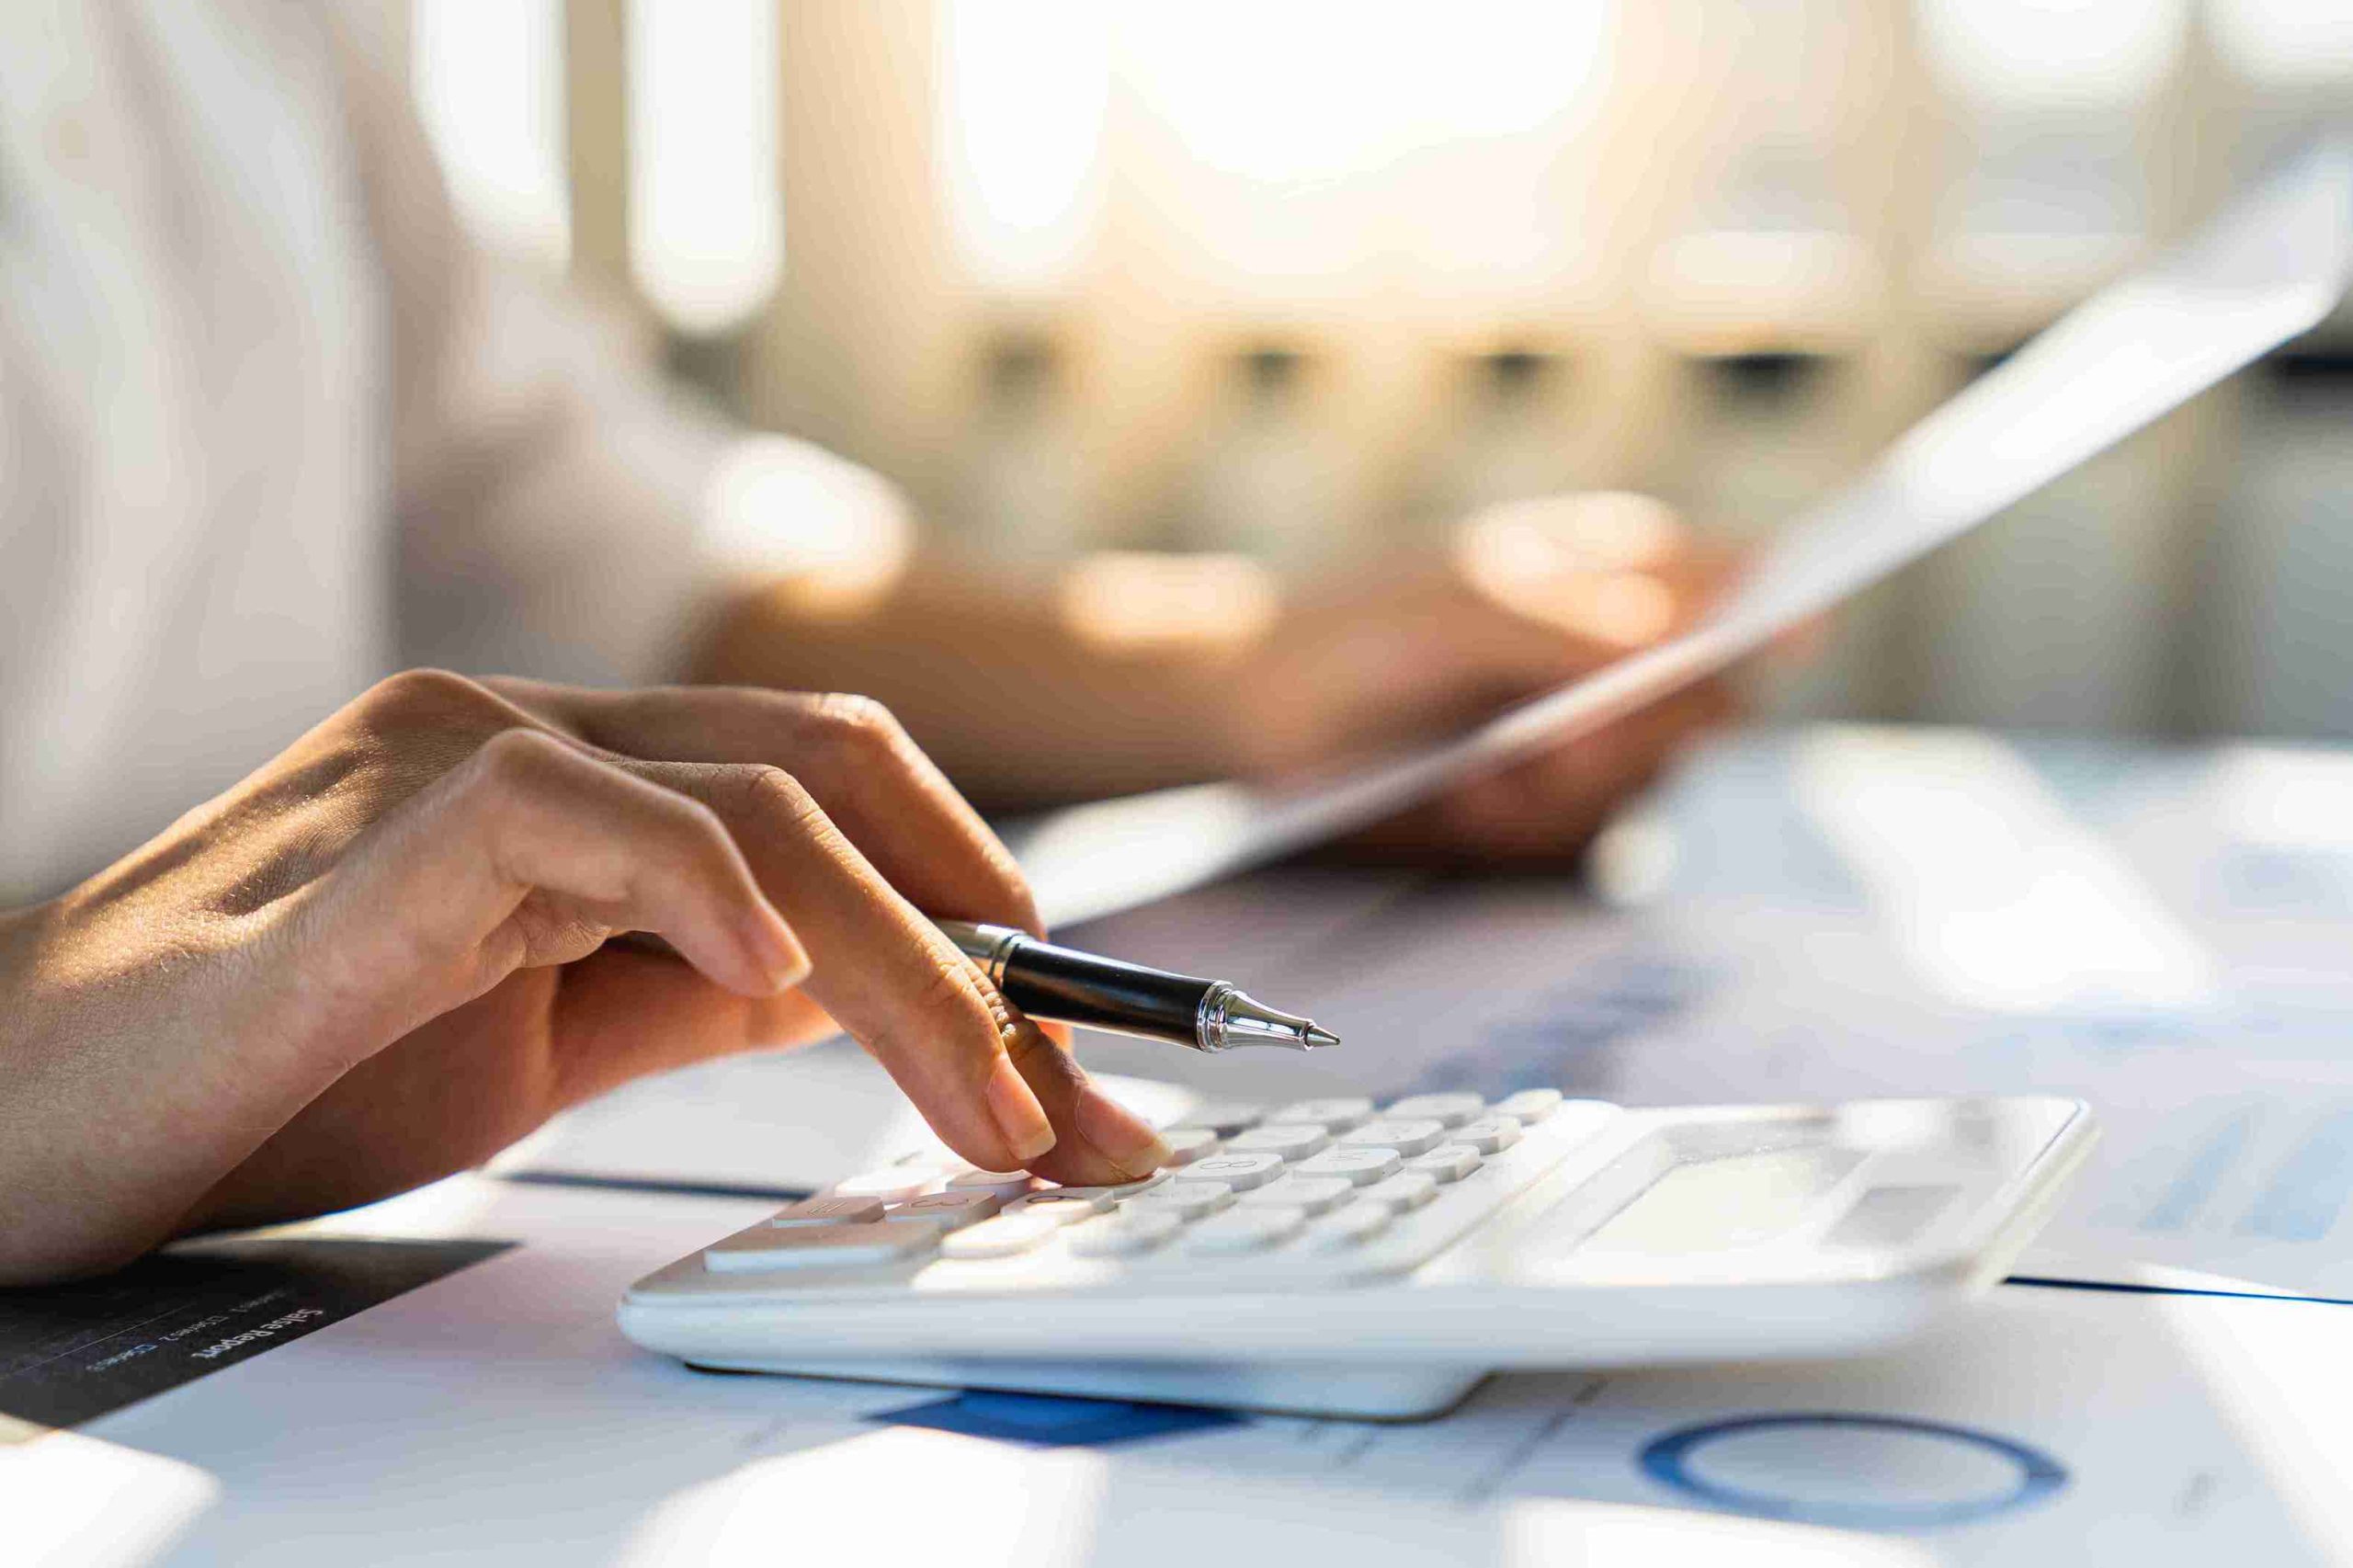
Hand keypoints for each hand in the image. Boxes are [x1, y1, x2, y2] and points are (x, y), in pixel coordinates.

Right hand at [0, 671, 1166, 1282]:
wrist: (28, 1129)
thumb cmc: (269, 1076)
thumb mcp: (535, 1036)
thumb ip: (684, 986)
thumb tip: (849, 985)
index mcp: (572, 773)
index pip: (830, 786)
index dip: (976, 902)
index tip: (1074, 1049)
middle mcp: (525, 731)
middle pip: (830, 786)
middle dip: (988, 954)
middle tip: (1077, 1112)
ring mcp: (447, 763)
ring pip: (754, 801)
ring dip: (908, 964)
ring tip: (990, 1108)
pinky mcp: (375, 837)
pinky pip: (579, 814)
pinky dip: (706, 890)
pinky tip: (780, 982)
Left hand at [1231, 494, 1740, 865]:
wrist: (1244, 714)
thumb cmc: (1343, 633)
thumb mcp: (1455, 615)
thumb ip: (1574, 622)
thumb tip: (1692, 620)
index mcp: (1603, 566)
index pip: (1730, 577)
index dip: (1775, 603)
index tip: (1799, 627)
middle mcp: (1606, 644)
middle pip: (1709, 698)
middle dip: (1640, 735)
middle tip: (1559, 749)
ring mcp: (1573, 721)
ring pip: (1648, 773)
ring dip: (1568, 787)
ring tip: (1486, 774)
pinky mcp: (1536, 792)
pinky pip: (1580, 824)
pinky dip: (1523, 819)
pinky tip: (1465, 796)